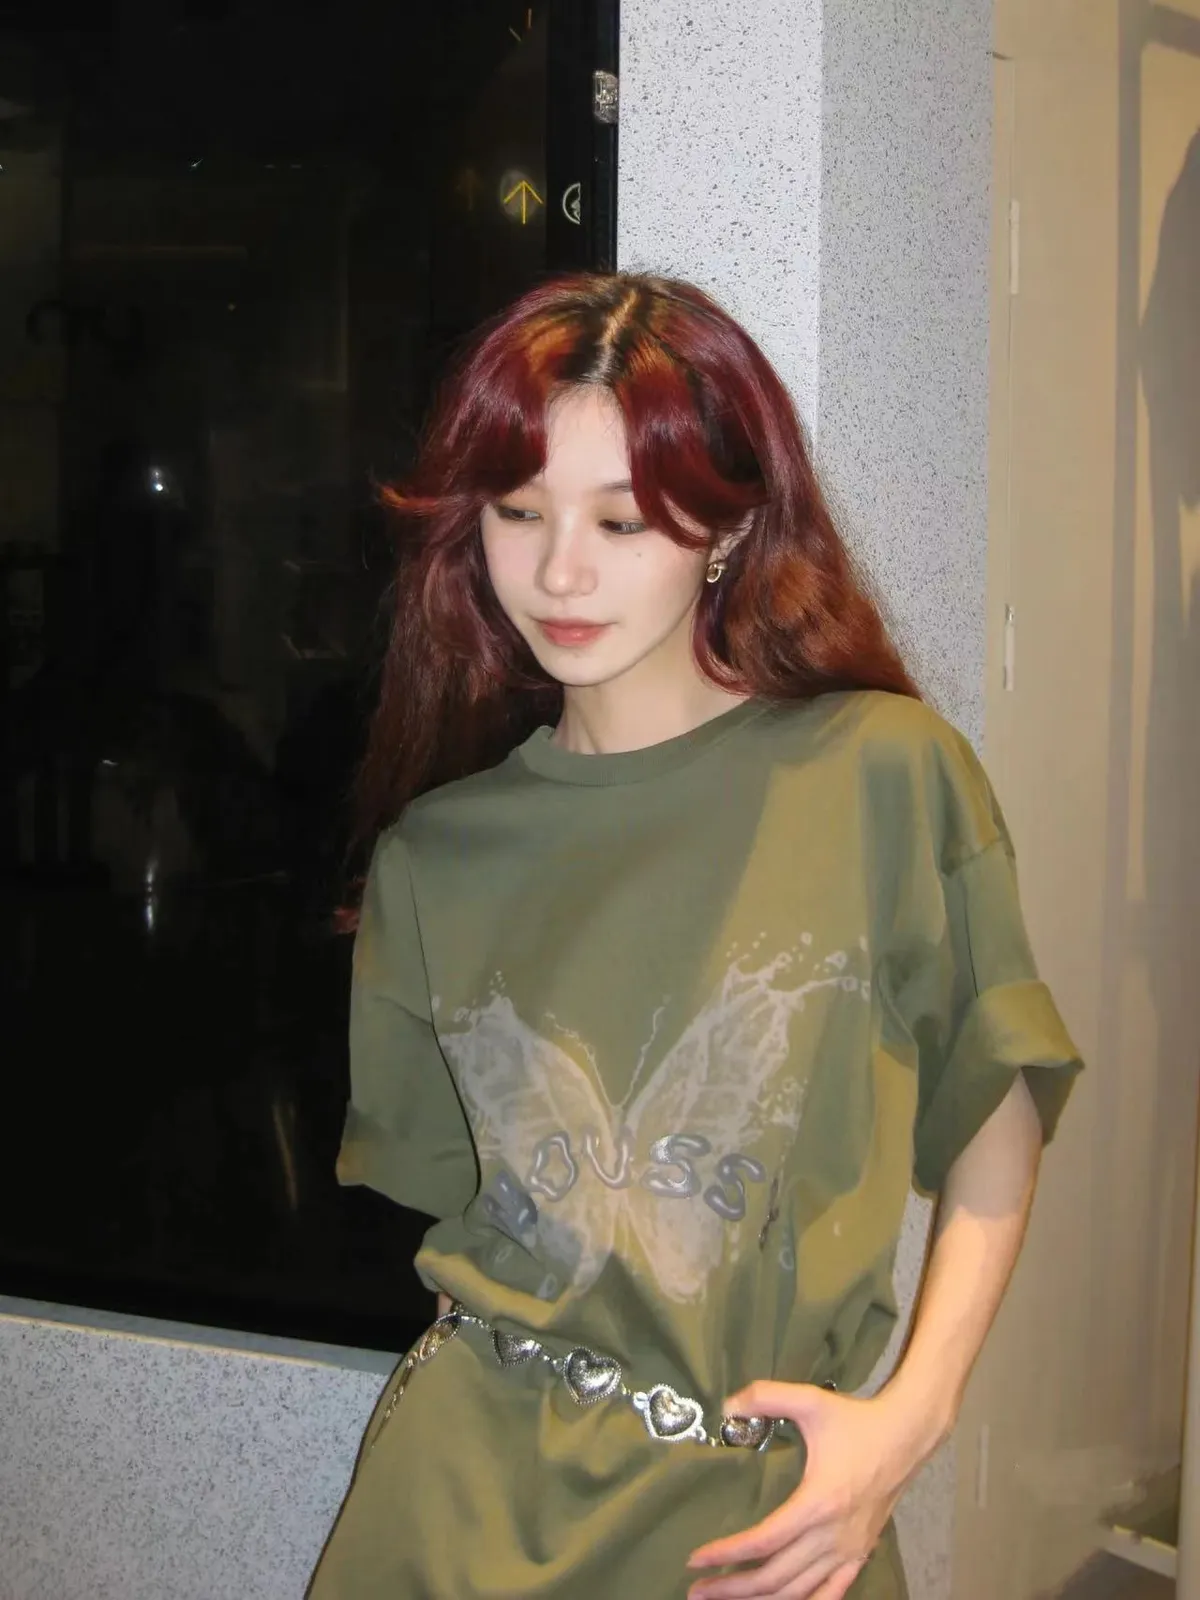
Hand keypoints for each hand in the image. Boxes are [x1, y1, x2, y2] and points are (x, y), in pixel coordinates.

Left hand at [685, 1381, 939, 1599]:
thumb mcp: (811, 1400)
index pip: (764, 1541)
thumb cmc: (857, 1421)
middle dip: (733, 1588)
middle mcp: (833, 1536)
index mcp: (819, 1503)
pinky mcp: (861, 1553)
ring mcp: (849, 1550)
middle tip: (697, 1591)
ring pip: (799, 1592)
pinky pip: (831, 1593)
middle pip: (776, 1577)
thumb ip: (768, 1396)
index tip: (696, 1559)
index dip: (727, 1554)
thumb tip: (728, 1405)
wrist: (908, 1435)